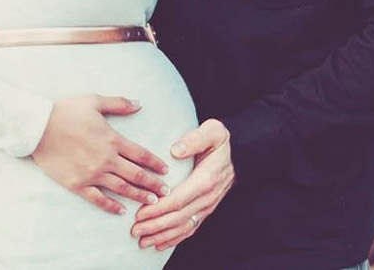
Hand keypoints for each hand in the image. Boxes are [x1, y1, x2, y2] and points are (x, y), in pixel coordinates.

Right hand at [30, 95, 170, 214]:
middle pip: (136, 174)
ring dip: (138, 196)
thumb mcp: (94, 101)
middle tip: (167, 192)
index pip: (141, 154)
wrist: (37, 127)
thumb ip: (119, 104)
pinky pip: (98, 198)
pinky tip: (121, 211)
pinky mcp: (77, 184)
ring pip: (121, 188)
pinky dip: (111, 206)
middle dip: (153, 184)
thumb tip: (140, 104)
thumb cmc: (65, 111)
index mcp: (112, 139)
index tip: (166, 170)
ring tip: (152, 203)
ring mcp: (92, 173)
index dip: (155, 163)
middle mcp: (106, 159)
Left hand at [131, 118, 233, 250]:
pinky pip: (190, 228)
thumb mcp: (213, 130)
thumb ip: (195, 138)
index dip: (159, 208)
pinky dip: (175, 238)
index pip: (180, 199)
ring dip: (162, 235)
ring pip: (184, 226)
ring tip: (142, 241)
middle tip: (134, 230)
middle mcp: (208, 196)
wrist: (238, 153)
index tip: (140, 213)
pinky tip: (160, 244)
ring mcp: (208, 206)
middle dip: (155, 226)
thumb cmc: (219, 141)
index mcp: (207, 178)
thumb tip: (175, 150)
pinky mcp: (205, 210)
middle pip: (179, 216)